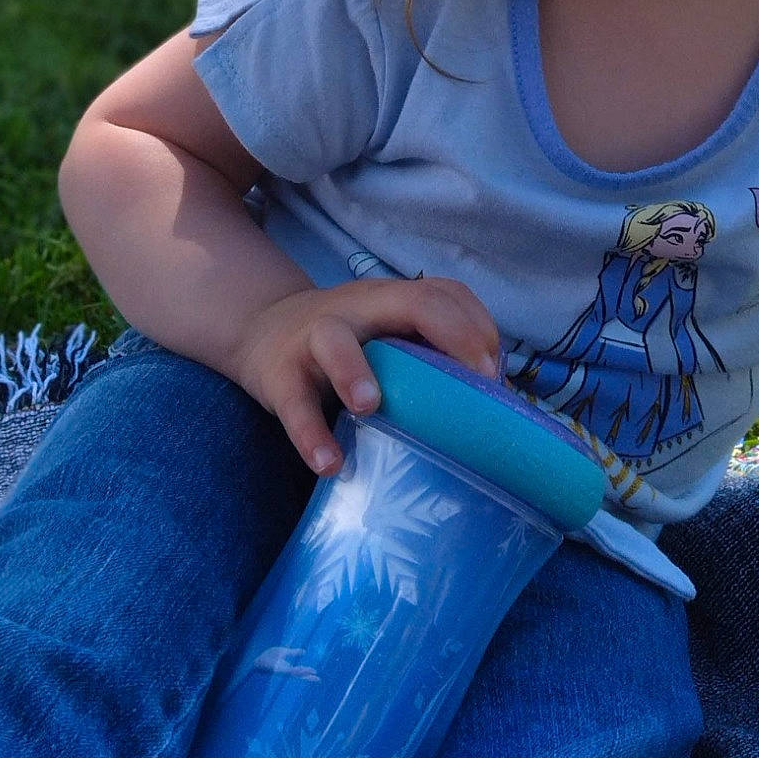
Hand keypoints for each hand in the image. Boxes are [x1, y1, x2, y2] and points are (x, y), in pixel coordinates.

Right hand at [228, 276, 502, 474]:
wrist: (261, 332)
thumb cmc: (346, 344)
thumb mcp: (386, 334)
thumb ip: (427, 356)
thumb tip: (492, 406)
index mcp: (393, 299)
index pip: (445, 293)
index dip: (477, 327)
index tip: (497, 375)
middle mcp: (359, 308)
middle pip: (410, 300)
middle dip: (450, 332)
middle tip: (476, 381)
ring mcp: (314, 336)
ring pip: (335, 340)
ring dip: (355, 372)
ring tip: (371, 407)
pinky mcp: (279, 374)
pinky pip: (294, 403)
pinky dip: (311, 434)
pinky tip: (329, 464)